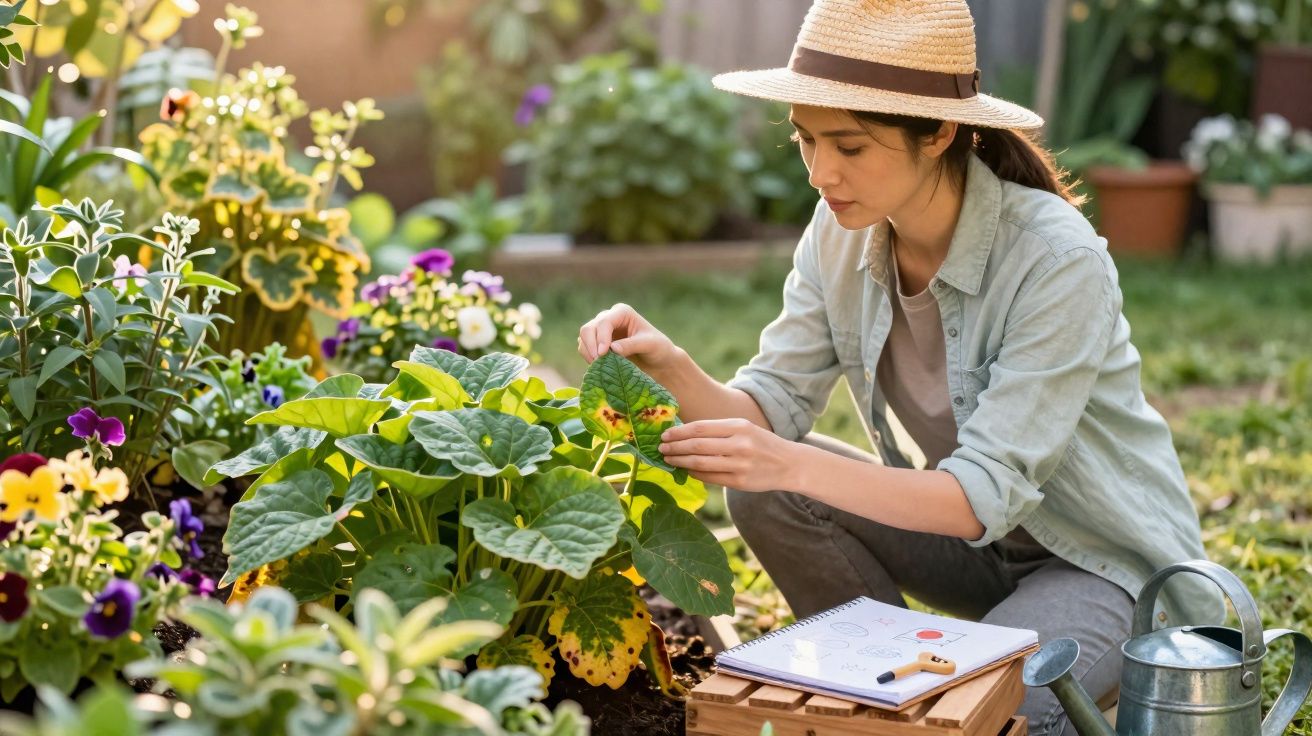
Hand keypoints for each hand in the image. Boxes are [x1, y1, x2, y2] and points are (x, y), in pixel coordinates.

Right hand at [577, 302, 679, 373]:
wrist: (658, 361)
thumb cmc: (658, 349)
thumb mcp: (649, 345)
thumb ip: (631, 345)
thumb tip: (612, 348)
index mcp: (622, 312)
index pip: (604, 322)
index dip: (601, 338)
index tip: (603, 354)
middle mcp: (609, 318)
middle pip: (588, 329)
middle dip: (591, 346)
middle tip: (598, 362)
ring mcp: (601, 330)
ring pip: (583, 338)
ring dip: (588, 353)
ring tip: (600, 366)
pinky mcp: (597, 343)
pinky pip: (584, 348)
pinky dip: (588, 357)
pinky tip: (599, 366)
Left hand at [658, 418, 799, 491]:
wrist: (789, 464)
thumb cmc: (761, 443)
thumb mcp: (744, 428)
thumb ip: (719, 430)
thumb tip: (685, 433)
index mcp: (739, 426)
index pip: (701, 428)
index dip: (679, 432)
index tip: (665, 434)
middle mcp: (739, 444)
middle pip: (697, 446)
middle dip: (675, 447)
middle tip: (660, 447)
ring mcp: (739, 465)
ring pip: (700, 463)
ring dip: (679, 461)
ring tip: (668, 459)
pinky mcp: (739, 482)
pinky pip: (709, 478)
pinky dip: (693, 473)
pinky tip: (685, 470)